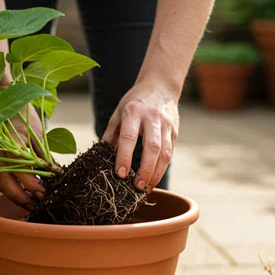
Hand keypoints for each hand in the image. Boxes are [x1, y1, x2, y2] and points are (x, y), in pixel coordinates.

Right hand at [0, 108, 45, 208]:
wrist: (7, 106)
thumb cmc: (25, 117)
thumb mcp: (37, 133)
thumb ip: (43, 155)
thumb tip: (54, 175)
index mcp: (8, 139)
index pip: (18, 165)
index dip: (30, 182)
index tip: (43, 192)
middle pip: (4, 180)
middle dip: (22, 196)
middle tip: (38, 205)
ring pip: (0, 183)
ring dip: (15, 198)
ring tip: (32, 206)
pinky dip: (11, 191)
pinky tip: (24, 198)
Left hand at [101, 77, 178, 192]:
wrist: (160, 87)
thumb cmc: (134, 103)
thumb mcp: (118, 113)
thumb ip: (110, 134)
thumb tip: (99, 156)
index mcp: (134, 112)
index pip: (129, 137)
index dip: (124, 157)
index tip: (120, 174)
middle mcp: (152, 118)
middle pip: (152, 147)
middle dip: (145, 169)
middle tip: (137, 187)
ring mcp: (166, 125)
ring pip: (165, 153)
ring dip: (156, 173)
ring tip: (146, 188)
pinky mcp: (175, 132)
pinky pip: (170, 153)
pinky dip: (162, 169)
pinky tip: (153, 179)